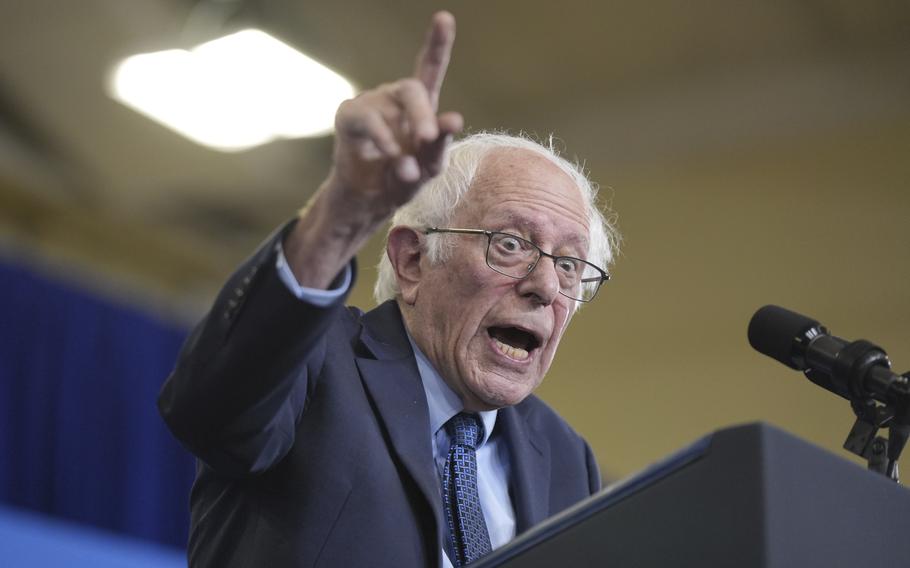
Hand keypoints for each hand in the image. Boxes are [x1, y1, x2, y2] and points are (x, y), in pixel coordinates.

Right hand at [326, 11, 463, 217]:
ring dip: (401, 141)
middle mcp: (395, 99)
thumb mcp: (428, 168)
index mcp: (420, 106)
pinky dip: (382, 138)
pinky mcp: (349, 117)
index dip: (437, 44)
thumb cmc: (401, 181)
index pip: (429, 69)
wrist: (367, 203)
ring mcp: (370, 104)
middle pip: (413, 89)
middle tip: (429, 138)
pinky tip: (391, 155)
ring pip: (390, 108)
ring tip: (408, 171)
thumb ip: (440, 146)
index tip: (443, 18)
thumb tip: (453, 119)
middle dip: (422, 114)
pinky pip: (367, 119)